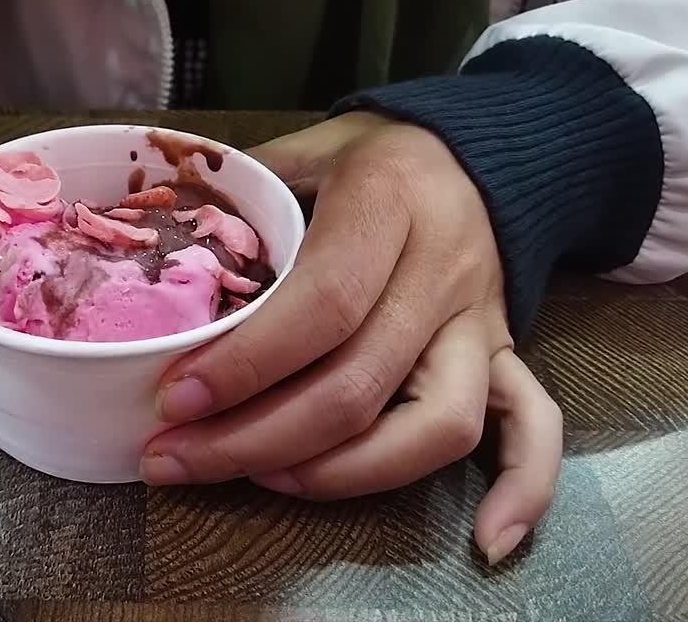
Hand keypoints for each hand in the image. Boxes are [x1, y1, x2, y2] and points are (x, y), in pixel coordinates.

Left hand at [140, 112, 562, 564]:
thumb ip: (239, 192)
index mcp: (387, 205)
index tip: (176, 398)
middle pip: (360, 383)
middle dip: (257, 438)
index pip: (323, 303)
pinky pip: (533, 427)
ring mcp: (481, 322)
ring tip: (259, 481)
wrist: (479, 153)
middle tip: (176, 458)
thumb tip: (154, 240)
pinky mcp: (505, 354)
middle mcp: (442, 271)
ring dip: (344, 474)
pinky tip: (486, 539)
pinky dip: (521, 489)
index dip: (248, 363)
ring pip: (438, 423)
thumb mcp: (307, 147)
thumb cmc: (375, 158)